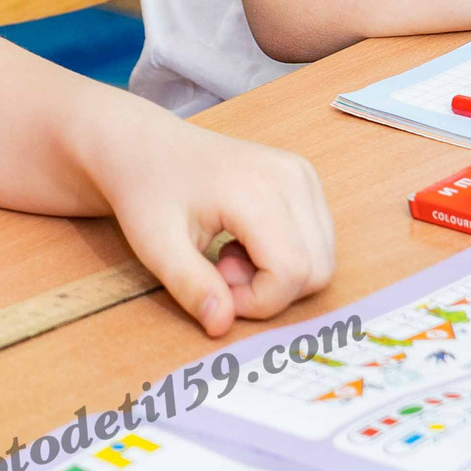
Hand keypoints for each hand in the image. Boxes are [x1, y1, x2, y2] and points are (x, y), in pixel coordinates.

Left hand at [99, 123, 334, 338]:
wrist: (148, 145)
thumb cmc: (148, 190)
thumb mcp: (155, 245)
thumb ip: (191, 286)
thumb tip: (222, 325)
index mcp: (255, 189)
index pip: (291, 272)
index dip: (257, 301)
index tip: (215, 287)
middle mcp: (292, 177)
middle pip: (316, 269)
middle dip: (270, 290)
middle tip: (221, 271)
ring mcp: (303, 174)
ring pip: (322, 259)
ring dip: (279, 275)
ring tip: (230, 255)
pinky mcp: (305, 179)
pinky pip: (317, 240)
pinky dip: (286, 257)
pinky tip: (246, 242)